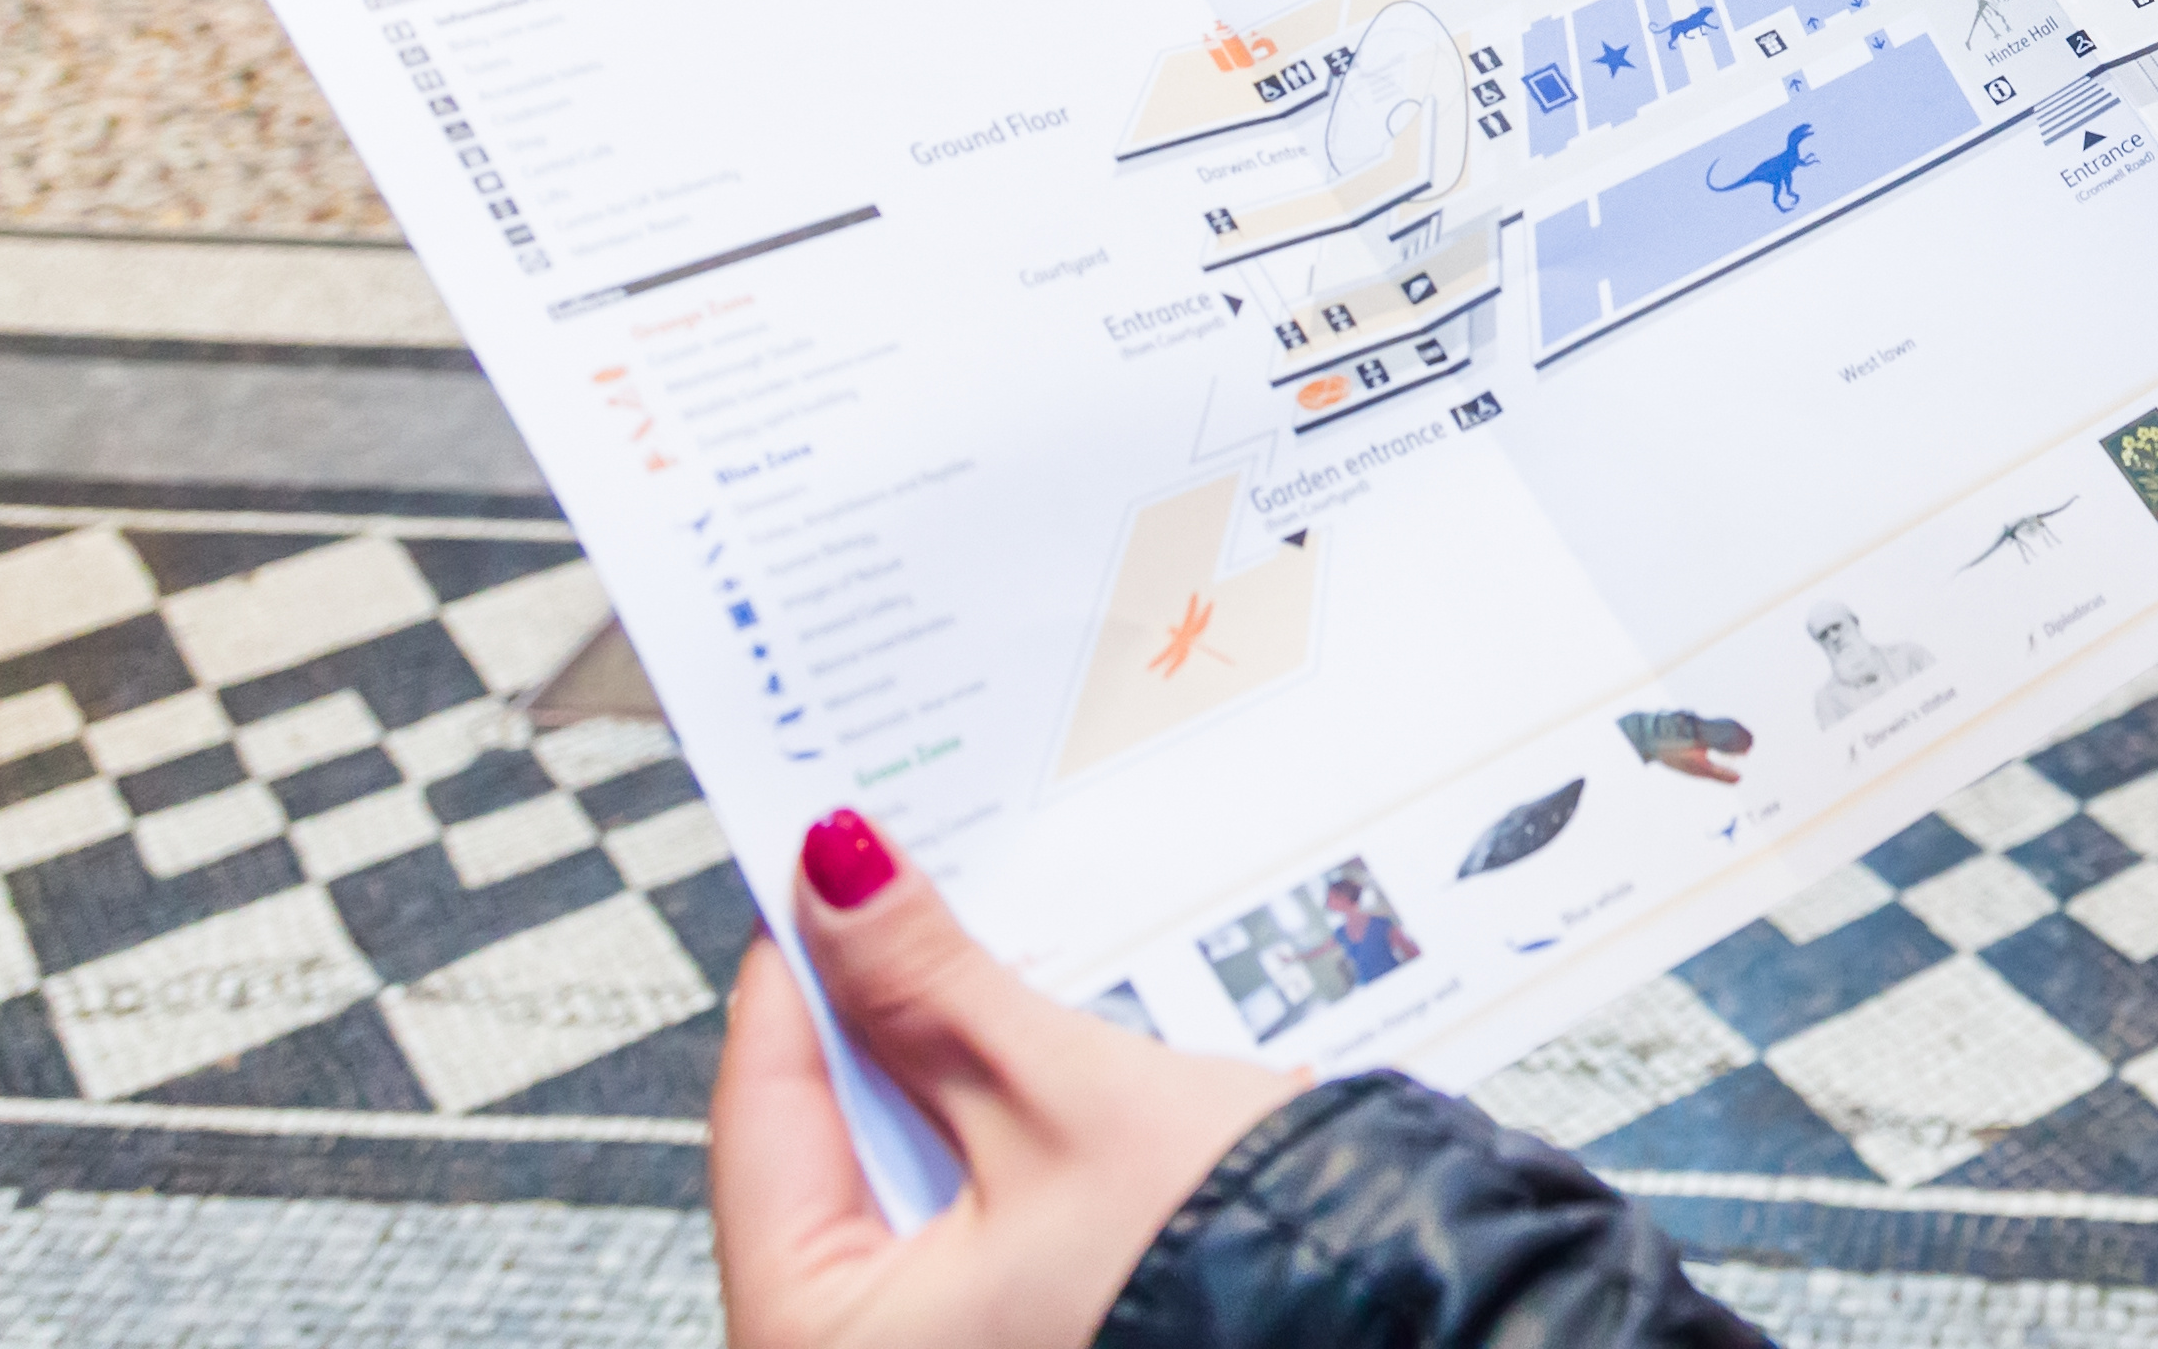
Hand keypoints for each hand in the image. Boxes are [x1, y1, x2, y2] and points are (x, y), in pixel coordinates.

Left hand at [710, 807, 1305, 1348]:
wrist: (1392, 1325)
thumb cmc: (1222, 1268)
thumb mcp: (1060, 1099)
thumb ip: (928, 985)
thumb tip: (837, 879)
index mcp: (815, 1335)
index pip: (764, 1102)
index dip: (800, 957)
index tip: (824, 856)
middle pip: (829, 1140)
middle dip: (882, 1009)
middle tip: (915, 890)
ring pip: (902, 1172)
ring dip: (945, 1067)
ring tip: (991, 961)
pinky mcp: (1011, 1335)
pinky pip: (964, 1216)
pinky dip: (994, 1132)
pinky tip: (1040, 1056)